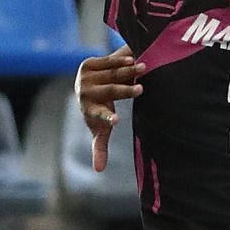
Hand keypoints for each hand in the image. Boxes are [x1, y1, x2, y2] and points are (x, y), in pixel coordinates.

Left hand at [75, 47, 142, 165]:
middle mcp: (85, 94)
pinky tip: (133, 58)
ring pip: (110, 74)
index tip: (117, 120)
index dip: (108, 118)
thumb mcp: (99, 129)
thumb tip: (98, 171)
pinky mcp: (87, 64)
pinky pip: (107, 62)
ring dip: (128, 71)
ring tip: (144, 67)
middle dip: (126, 90)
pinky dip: (120, 61)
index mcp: (90, 112)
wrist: (86, 87)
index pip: (100, 116)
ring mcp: (85, 78)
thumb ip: (100, 148)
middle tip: (142, 89)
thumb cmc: (98, 111)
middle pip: (109, 91)